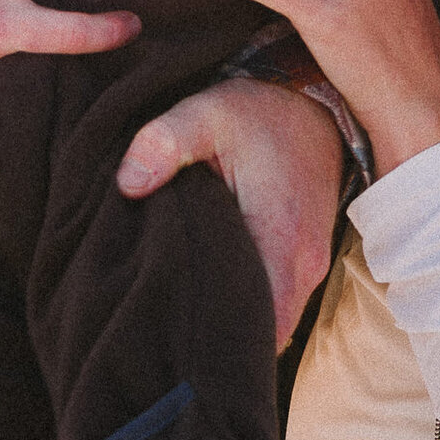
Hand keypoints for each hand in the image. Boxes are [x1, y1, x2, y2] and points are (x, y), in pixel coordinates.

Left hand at [116, 78, 342, 351]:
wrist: (311, 97)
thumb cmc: (257, 110)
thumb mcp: (205, 113)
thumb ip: (164, 142)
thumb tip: (128, 183)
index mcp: (281, 237)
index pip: (259, 326)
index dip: (219, 341)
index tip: (173, 341)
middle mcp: (305, 263)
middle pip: (266, 333)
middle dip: (221, 341)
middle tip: (165, 339)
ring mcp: (310, 263)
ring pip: (274, 321)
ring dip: (236, 322)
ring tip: (182, 317)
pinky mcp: (306, 257)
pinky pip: (280, 301)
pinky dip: (249, 305)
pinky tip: (210, 292)